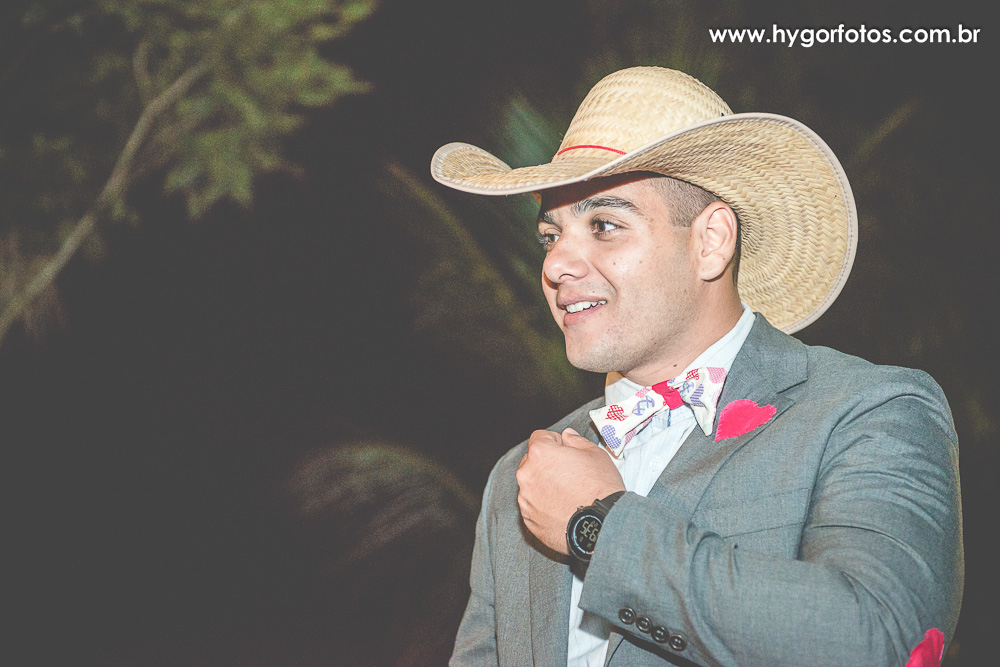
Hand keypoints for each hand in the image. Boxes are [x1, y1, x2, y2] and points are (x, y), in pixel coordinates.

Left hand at [516, 427, 624, 554]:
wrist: (601, 525)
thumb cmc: (600, 488)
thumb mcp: (595, 454)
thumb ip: (576, 441)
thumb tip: (567, 436)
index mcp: (540, 453)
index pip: (539, 437)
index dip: (555, 441)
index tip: (566, 450)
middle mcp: (527, 474)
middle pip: (532, 461)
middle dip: (547, 463)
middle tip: (569, 473)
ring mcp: (526, 499)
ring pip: (532, 484)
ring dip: (544, 485)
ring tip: (568, 494)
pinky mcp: (528, 519)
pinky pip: (533, 505)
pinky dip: (544, 505)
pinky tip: (563, 508)